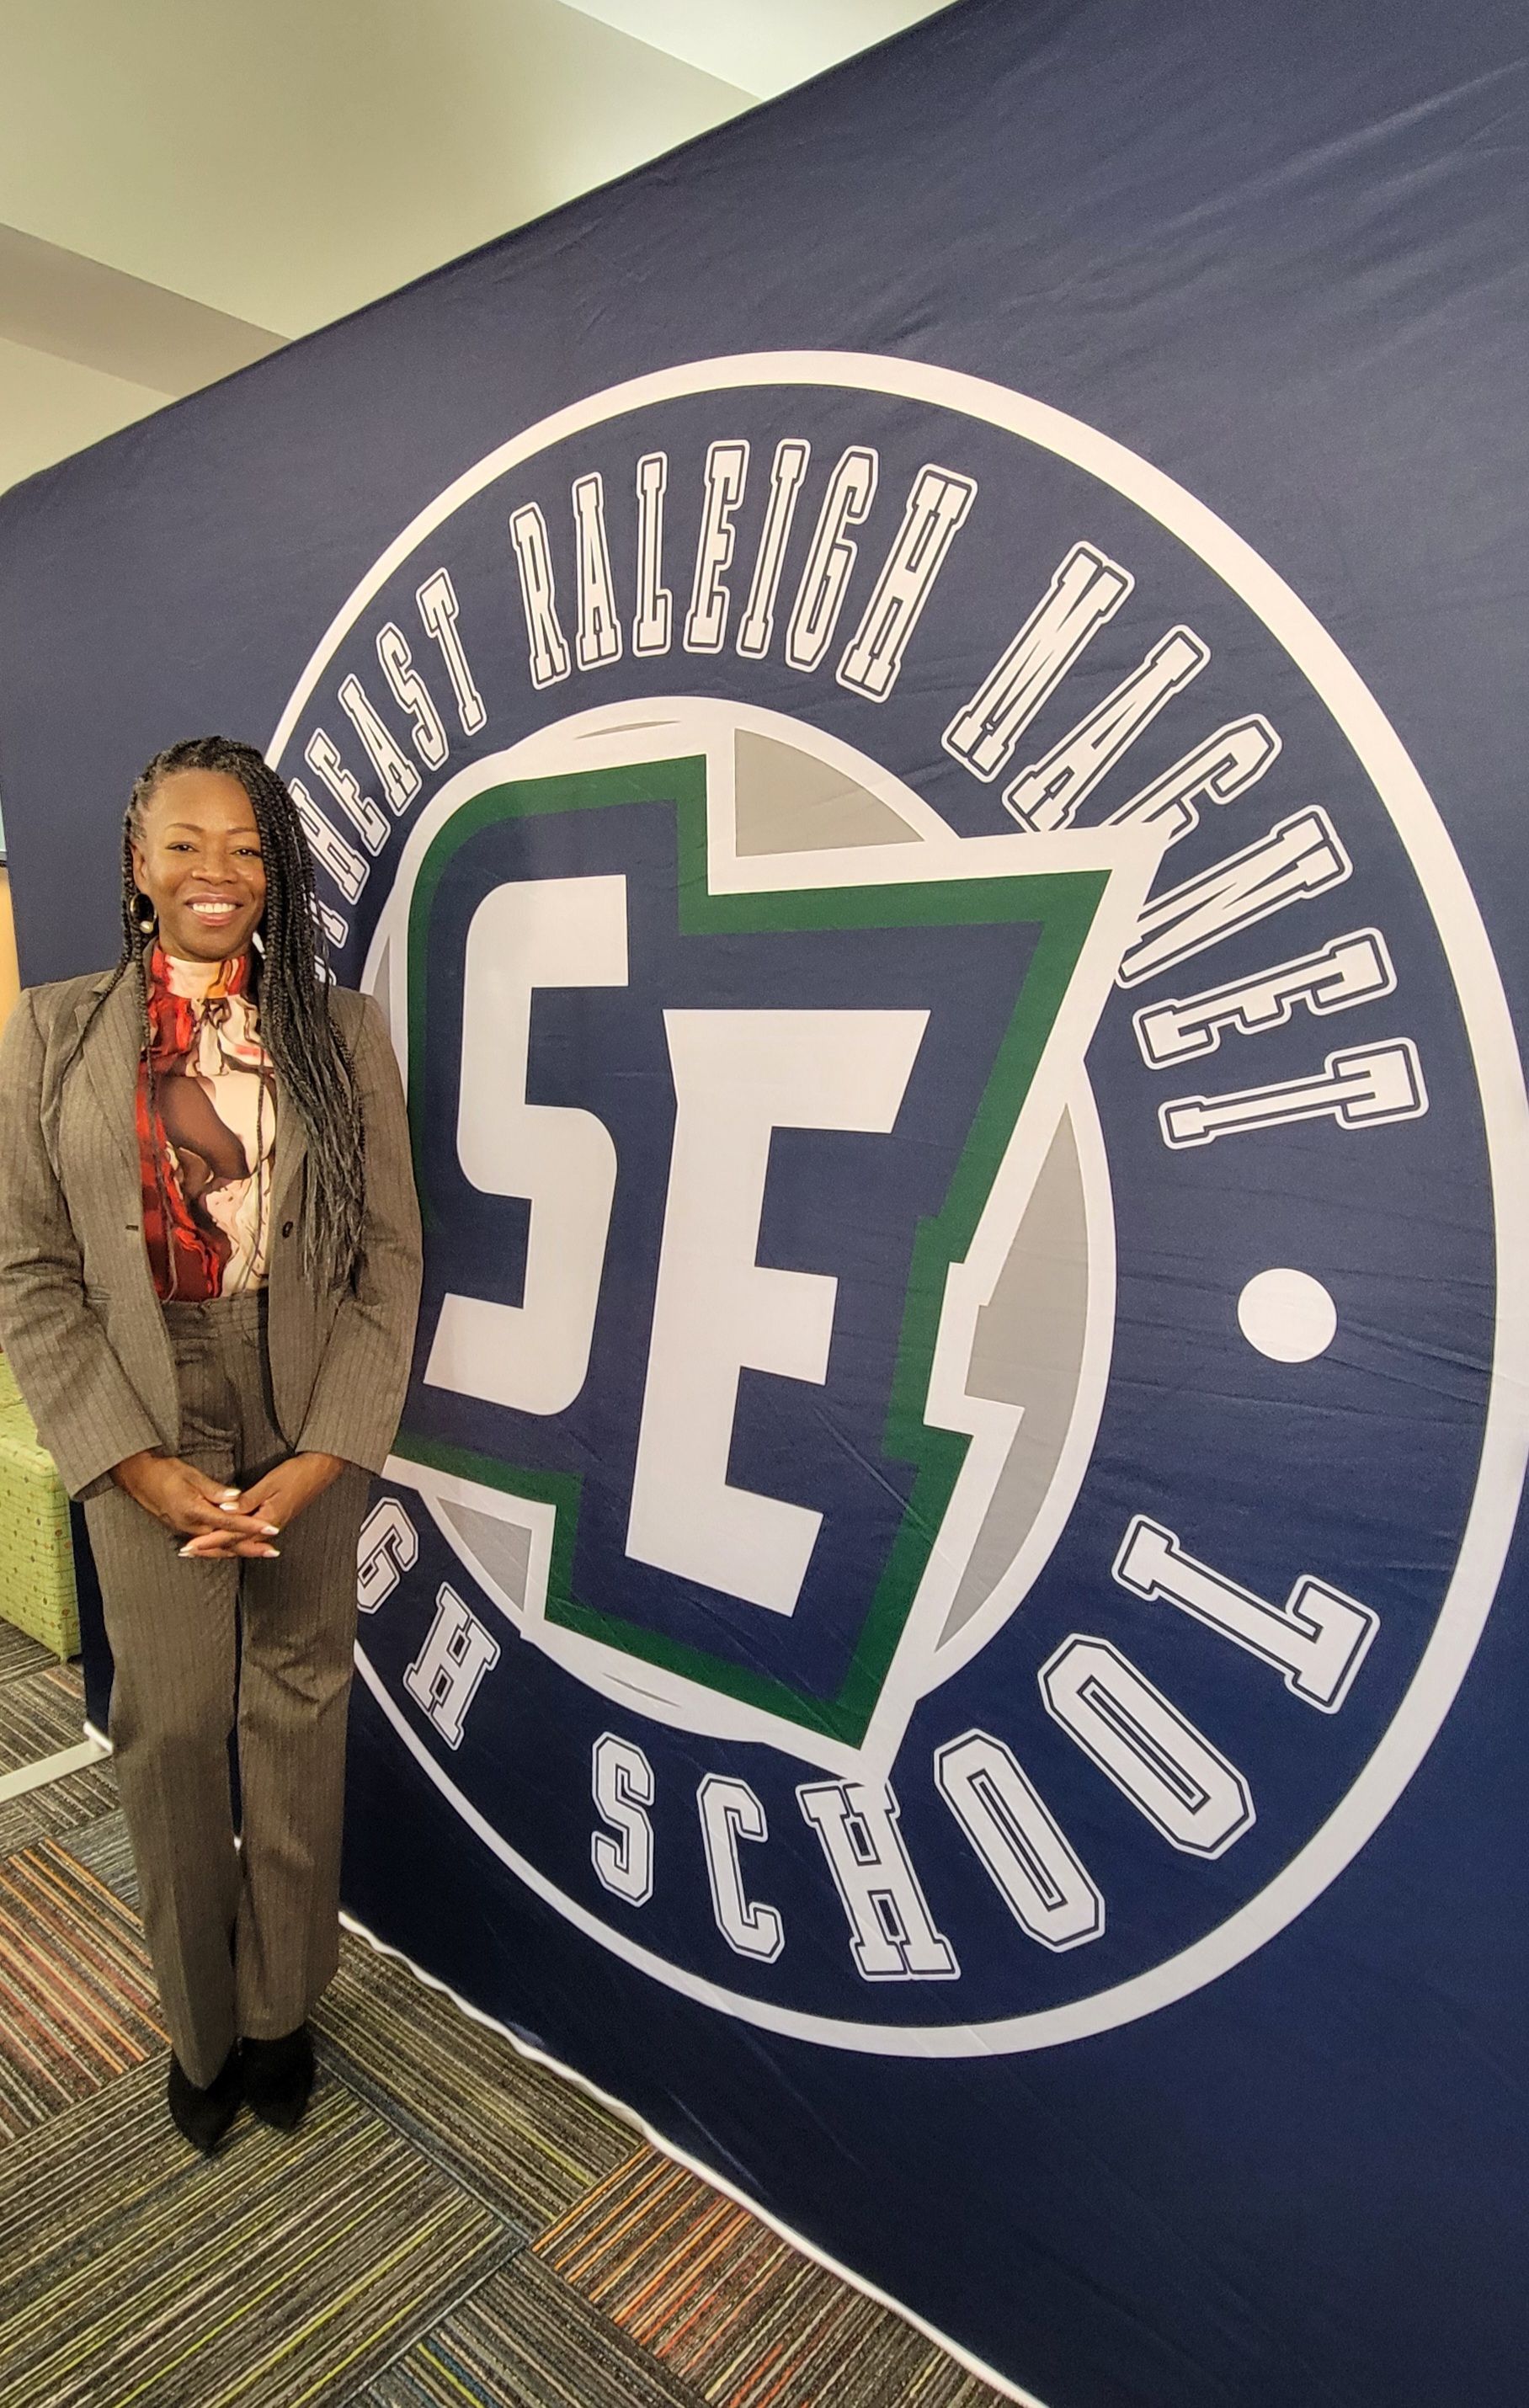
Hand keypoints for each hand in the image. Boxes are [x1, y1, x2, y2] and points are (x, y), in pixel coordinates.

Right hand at [110, 1452, 280, 1556]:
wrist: (139, 1478)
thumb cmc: (164, 1472)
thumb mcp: (191, 1475)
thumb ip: (215, 1490)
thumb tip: (235, 1498)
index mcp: (194, 1511)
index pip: (230, 1521)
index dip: (252, 1526)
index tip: (271, 1527)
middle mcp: (190, 1526)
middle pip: (226, 1541)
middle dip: (251, 1546)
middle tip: (273, 1550)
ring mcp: (186, 1530)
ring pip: (218, 1546)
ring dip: (241, 1550)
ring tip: (262, 1552)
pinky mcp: (185, 1529)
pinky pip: (209, 1543)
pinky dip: (225, 1547)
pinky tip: (236, 1549)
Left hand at [178, 1451, 348, 1558]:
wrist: (321, 1470)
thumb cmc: (297, 1474)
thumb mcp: (270, 1484)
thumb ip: (247, 1500)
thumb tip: (225, 1510)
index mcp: (267, 1520)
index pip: (231, 1535)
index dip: (209, 1541)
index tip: (190, 1547)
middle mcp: (269, 1527)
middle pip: (234, 1543)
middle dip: (209, 1548)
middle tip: (187, 1552)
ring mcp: (272, 1524)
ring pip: (240, 1541)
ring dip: (219, 1545)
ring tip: (199, 1549)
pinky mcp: (273, 1519)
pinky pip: (249, 1535)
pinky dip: (233, 1539)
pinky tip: (226, 1539)